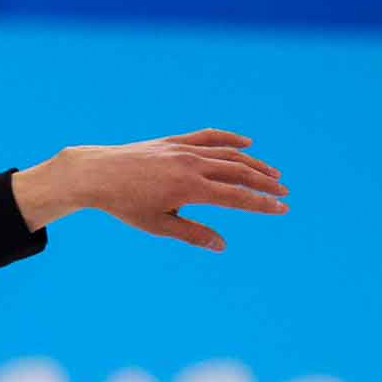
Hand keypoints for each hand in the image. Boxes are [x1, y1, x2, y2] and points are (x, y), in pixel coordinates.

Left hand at [61, 128, 288, 252]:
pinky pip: (208, 137)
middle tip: (285, 192)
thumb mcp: (158, 224)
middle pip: (239, 173)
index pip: (237, 197)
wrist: (96, 174)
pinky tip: (245, 145)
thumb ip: (192, 233)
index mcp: (190, 188)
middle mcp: (192, 164)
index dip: (262, 204)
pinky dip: (229, 139)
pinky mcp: (173, 141)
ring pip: (228, 154)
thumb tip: (222, 245)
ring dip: (253, 164)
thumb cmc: (124, 204)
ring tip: (272, 173)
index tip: (282, 208)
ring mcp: (183, 149)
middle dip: (265, 184)